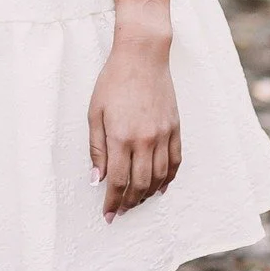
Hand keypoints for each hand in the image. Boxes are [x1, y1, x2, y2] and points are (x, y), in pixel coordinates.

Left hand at [89, 33, 181, 221]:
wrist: (142, 55)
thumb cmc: (113, 81)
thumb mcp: (95, 112)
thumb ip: (96, 148)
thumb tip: (96, 179)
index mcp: (120, 137)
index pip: (117, 181)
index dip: (112, 202)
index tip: (108, 215)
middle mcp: (144, 140)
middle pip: (139, 185)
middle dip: (129, 203)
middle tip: (121, 211)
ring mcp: (162, 135)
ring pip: (159, 177)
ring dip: (147, 195)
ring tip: (137, 201)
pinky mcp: (175, 128)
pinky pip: (175, 162)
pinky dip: (168, 179)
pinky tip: (160, 187)